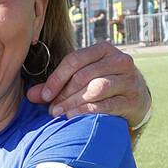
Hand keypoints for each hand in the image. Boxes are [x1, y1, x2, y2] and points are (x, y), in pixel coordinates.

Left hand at [26, 41, 151, 126]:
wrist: (137, 98)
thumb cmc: (103, 84)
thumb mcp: (82, 78)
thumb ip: (56, 85)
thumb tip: (30, 95)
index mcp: (103, 50)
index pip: (75, 60)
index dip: (56, 78)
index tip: (44, 96)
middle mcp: (119, 60)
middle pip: (84, 75)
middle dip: (64, 94)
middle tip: (51, 109)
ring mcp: (129, 80)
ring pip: (96, 89)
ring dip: (74, 102)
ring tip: (60, 114)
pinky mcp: (133, 99)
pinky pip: (108, 105)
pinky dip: (88, 111)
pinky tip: (75, 117)